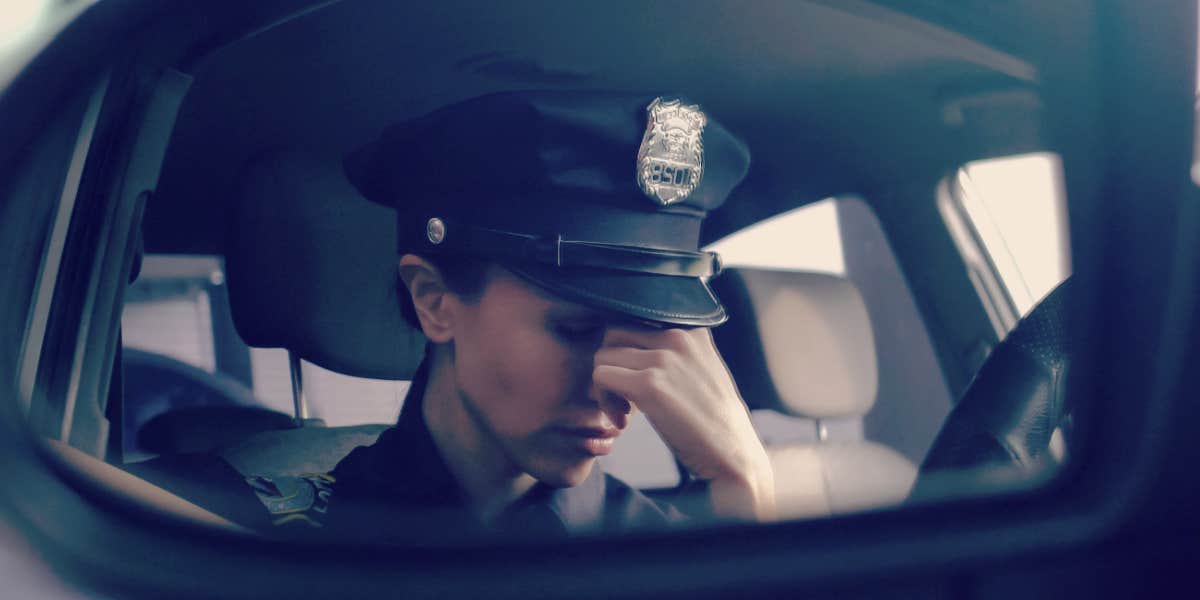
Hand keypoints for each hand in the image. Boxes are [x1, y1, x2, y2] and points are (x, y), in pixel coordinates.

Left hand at [592, 326, 775, 521]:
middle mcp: (677, 336)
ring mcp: (663, 359)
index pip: (636, 323)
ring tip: (623, 412)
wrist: (735, 454)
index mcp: (691, 330)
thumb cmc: (717, 422)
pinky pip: (600, 376)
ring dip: (605, 386)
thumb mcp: (705, 370)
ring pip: (603, 356)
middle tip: (623, 398)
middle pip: (614, 334)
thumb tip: (640, 351)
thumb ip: (678, 354)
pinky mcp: (648, 384)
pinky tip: (623, 421)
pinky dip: (604, 401)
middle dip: (611, 365)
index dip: (627, 354)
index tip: (636, 383)